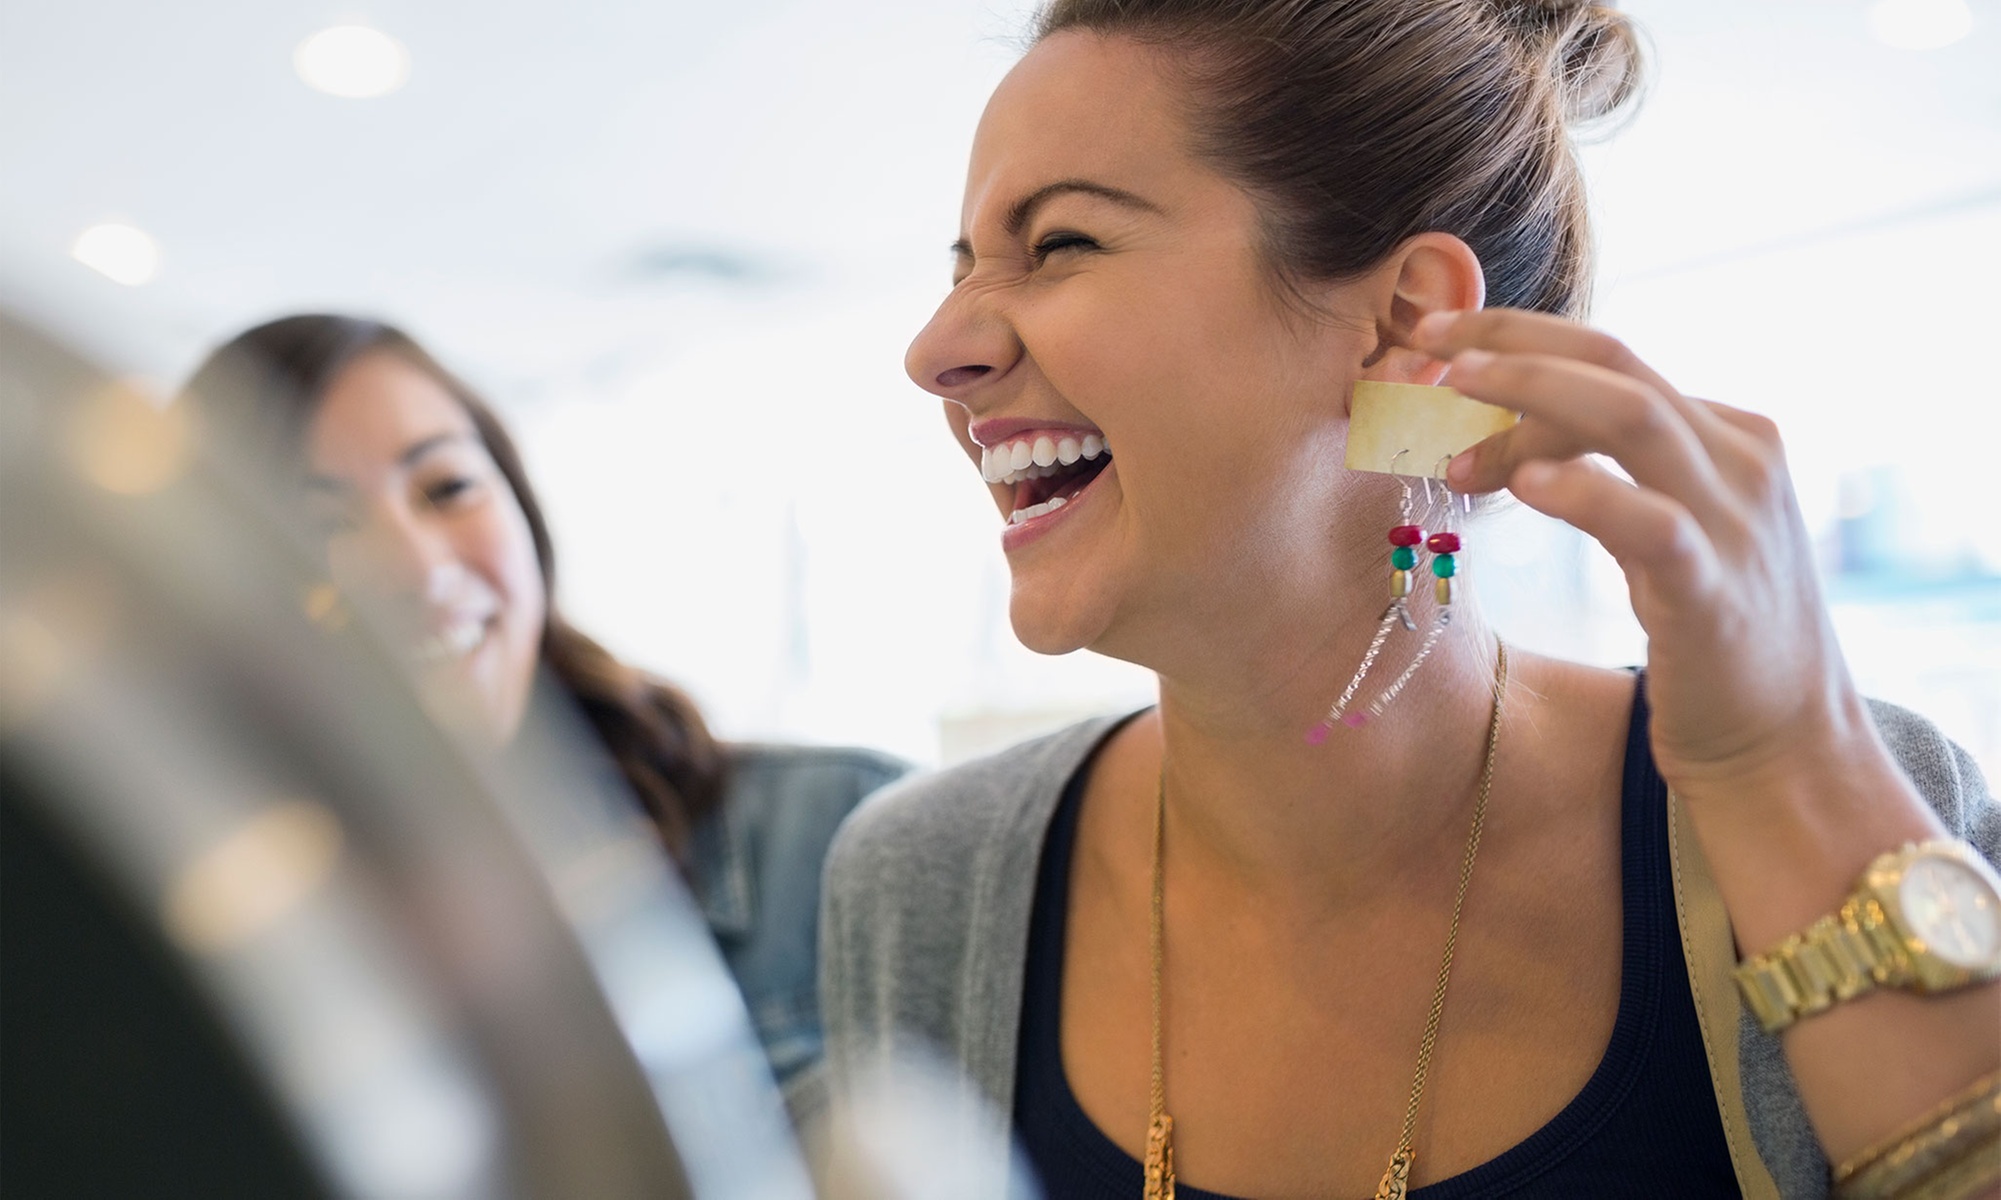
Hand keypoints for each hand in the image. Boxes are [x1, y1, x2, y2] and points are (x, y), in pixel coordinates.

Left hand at [1409, 308, 1872, 797]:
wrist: (1787, 749)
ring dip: (1532, 393)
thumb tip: (1512, 442)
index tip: (1437, 343)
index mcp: (1729, 437)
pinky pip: (1648, 521)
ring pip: (1632, 416)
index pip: (1612, 362)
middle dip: (1512, 341)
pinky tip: (1522, 485)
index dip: (1519, 342)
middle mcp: (1741, 460)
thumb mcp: (1671, 534)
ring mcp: (1734, 522)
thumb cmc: (1711, 640)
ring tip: (1452, 389)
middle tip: (1425, 344)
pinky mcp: (1713, 591)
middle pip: (1615, 362)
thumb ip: (1622, 476)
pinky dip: (1583, 492)